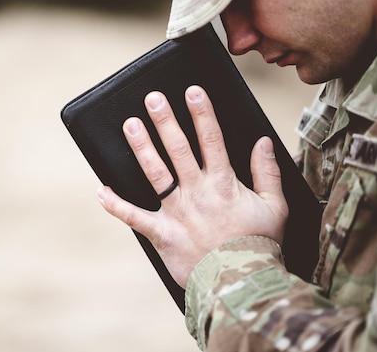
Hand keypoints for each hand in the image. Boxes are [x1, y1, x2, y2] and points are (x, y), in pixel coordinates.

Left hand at [97, 86, 287, 287]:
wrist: (240, 283)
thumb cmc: (259, 244)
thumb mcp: (276, 207)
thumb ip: (268, 172)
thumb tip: (263, 141)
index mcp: (224, 184)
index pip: (212, 140)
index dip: (202, 114)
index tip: (192, 91)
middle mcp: (198, 193)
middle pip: (178, 150)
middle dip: (165, 121)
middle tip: (152, 98)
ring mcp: (177, 213)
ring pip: (155, 174)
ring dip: (141, 149)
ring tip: (130, 125)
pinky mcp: (162, 234)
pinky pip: (135, 218)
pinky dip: (116, 206)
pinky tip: (100, 191)